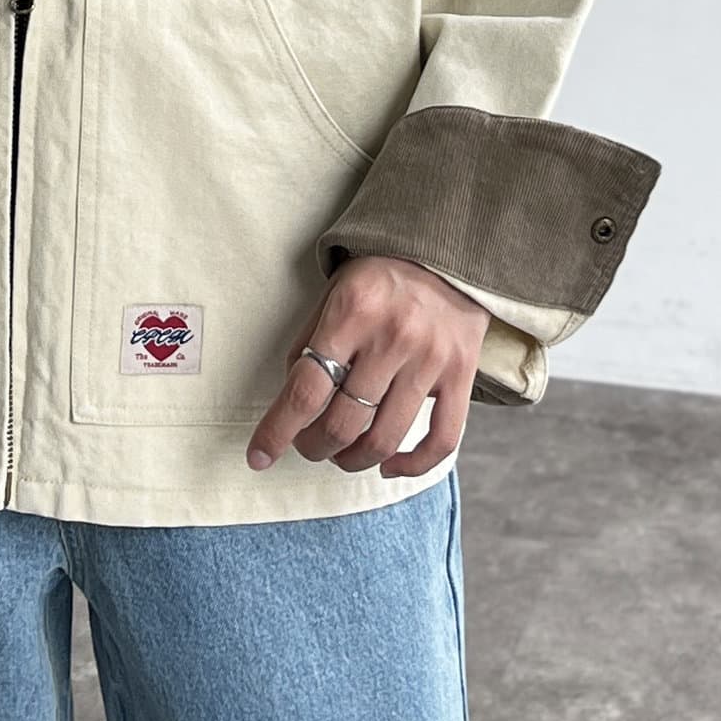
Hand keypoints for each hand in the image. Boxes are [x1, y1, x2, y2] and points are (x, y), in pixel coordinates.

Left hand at [245, 254, 490, 479]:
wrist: (447, 254)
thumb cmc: (380, 277)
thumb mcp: (333, 292)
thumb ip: (309, 343)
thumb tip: (290, 401)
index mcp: (352, 312)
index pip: (307, 389)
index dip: (278, 430)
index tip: (259, 456)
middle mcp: (392, 337)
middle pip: (343, 423)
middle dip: (315, 447)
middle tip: (307, 445)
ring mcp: (430, 359)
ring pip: (385, 439)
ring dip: (353, 460)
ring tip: (341, 454)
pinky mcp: (462, 374)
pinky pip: (441, 439)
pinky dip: (412, 465)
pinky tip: (388, 466)